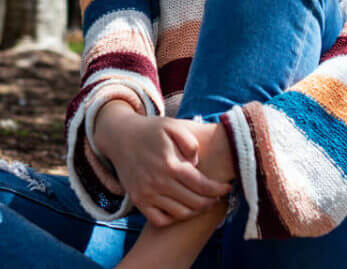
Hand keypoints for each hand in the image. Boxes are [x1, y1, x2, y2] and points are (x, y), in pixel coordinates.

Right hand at [94, 101, 232, 227]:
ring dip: (195, 210)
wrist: (120, 136)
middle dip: (210, 201)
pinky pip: (160, 219)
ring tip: (201, 201)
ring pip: (180, 214)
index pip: (202, 186)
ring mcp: (146, 193)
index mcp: (170, 164)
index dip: (219, 189)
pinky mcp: (138, 200)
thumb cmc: (151, 130)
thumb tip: (197, 163)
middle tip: (216, 196)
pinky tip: (181, 207)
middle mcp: (158, 182)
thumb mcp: (172, 126)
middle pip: (194, 203)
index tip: (227, 187)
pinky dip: (174, 218)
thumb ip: (190, 142)